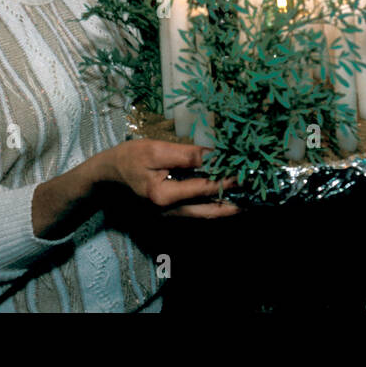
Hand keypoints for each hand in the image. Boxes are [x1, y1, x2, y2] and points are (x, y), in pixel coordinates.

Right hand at [100, 140, 237, 217]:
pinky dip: (213, 206)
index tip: (248, 172)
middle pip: (209, 210)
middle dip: (234, 203)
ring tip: (249, 199)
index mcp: (163, 196)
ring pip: (205, 215)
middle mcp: (168, 212)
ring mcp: (168, 216)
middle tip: (257, 196)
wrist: (107, 176)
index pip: (204, 187)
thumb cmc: (129, 158)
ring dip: (227, 207)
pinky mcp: (169, 214)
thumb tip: (215, 156)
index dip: (228, 179)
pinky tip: (227, 198)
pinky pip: (197, 213)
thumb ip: (186, 155)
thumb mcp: (156, 150)